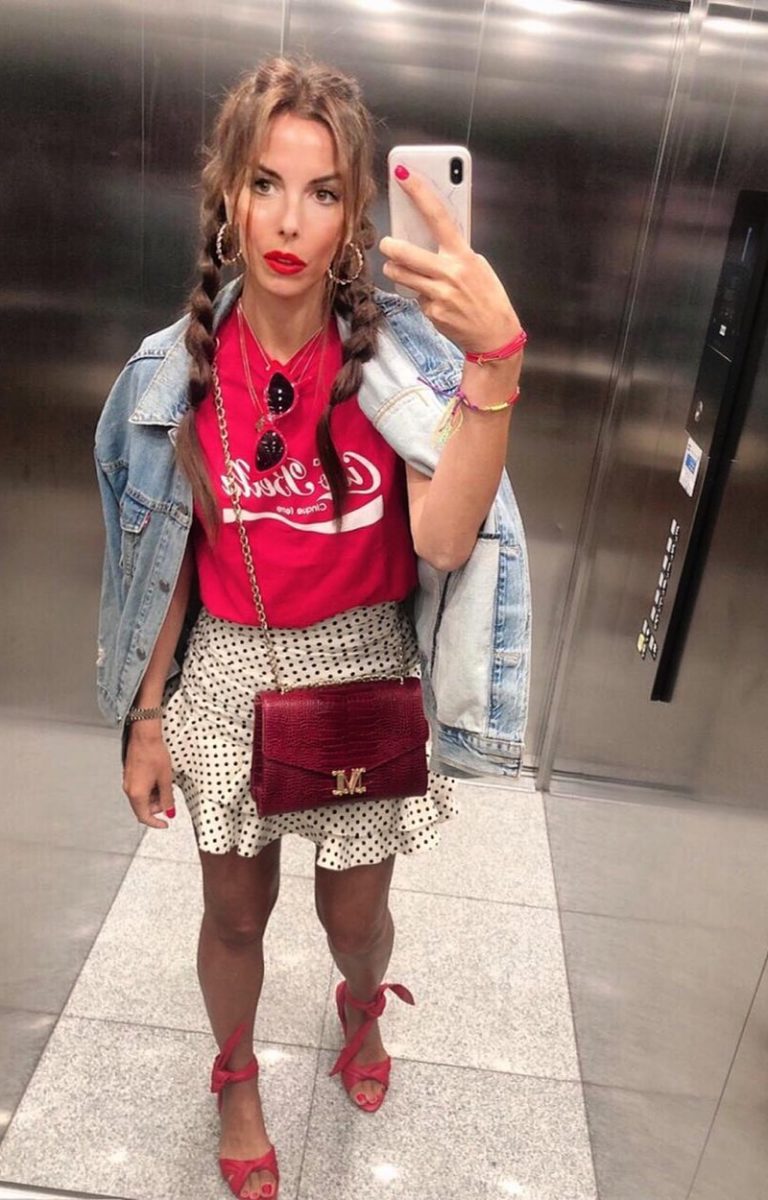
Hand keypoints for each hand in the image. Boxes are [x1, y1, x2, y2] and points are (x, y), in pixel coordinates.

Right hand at [123, 724, 174, 828]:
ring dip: (154, 797)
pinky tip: (158, 778)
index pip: (145, 817)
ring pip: (141, 798)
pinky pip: (139, 789)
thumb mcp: (165, 778)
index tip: (165, 823)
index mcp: (137, 793)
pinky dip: (150, 789)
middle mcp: (129, 789)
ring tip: (165, 783)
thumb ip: (167, 798)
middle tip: (169, 798)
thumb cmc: (153, 753)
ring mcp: (128, 782)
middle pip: (143, 808)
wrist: (144, 736)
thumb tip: (170, 811)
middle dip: (157, 807)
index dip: (156, 823)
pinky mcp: (130, 775)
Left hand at [379, 166, 522, 355]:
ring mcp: (438, 294)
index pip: (438, 216)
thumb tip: (430, 236)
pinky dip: (418, 295)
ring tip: (400, 269)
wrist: (494, 334)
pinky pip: (414, 297)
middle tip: (388, 244)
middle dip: (390, 246)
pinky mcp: (431, 312)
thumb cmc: (487, 295)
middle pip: (405, 251)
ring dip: (395, 270)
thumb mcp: (477, 265)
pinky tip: (434, 300)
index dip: (419, 193)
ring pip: (400, 274)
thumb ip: (454, 250)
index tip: (403, 174)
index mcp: (463, 254)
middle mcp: (449, 272)